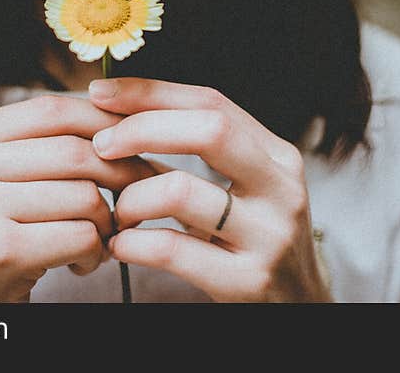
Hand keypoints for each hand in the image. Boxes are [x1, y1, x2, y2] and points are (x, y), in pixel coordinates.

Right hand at [0, 95, 155, 302]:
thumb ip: (40, 145)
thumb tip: (120, 118)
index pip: (50, 110)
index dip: (103, 121)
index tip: (136, 140)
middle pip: (73, 151)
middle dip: (122, 173)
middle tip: (140, 193)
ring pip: (84, 194)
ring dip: (106, 222)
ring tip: (96, 240)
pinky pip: (81, 235)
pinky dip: (94, 253)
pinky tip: (78, 264)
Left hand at [88, 78, 331, 301]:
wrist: (299, 307)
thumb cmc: (254, 238)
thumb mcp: (245, 186)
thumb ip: (201, 150)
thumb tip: (123, 109)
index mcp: (276, 155)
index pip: (210, 102)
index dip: (151, 92)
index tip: (102, 92)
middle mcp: (280, 189)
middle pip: (208, 130)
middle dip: (141, 129)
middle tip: (101, 145)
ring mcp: (267, 235)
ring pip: (181, 190)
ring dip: (131, 197)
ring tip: (117, 212)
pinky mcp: (247, 281)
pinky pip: (172, 249)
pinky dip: (132, 243)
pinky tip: (120, 245)